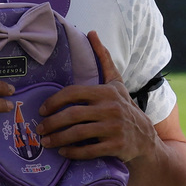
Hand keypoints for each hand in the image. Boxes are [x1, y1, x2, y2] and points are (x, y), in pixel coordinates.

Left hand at [36, 32, 158, 161]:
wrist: (146, 138)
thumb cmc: (125, 107)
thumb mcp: (116, 83)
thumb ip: (104, 59)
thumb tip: (92, 32)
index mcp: (106, 91)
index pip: (73, 93)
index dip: (54, 102)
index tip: (42, 110)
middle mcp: (110, 108)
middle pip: (72, 115)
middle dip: (51, 123)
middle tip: (39, 129)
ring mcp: (114, 128)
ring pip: (78, 134)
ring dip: (58, 139)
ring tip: (46, 142)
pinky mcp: (116, 146)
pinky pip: (89, 151)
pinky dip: (73, 152)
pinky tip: (64, 153)